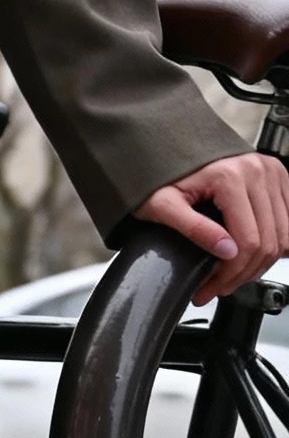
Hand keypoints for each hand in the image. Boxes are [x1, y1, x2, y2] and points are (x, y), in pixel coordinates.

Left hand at [134, 152, 288, 303]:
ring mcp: (272, 172)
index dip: (230, 274)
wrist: (168, 148)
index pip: (248, 241)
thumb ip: (193, 227)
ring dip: (260, 263)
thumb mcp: (162, 204)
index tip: (209, 289)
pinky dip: (272, 244)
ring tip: (231, 274)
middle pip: (268, 242)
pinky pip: (288, 222)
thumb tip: (226, 251)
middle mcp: (257, 171)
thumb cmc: (162, 175)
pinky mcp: (278, 177)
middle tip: (217, 287)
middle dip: (243, 274)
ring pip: (283, 237)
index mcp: (230, 176)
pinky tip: (247, 254)